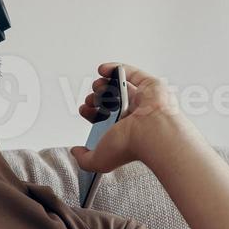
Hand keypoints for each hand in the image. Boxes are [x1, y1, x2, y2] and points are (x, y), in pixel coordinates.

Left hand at [71, 62, 190, 173]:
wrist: (151, 133)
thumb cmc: (131, 145)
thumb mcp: (99, 159)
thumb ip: (84, 159)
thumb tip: (76, 152)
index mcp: (127, 131)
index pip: (106, 117)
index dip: (91, 111)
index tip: (85, 110)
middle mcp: (136, 115)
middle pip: (112, 100)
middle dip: (97, 97)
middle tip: (91, 98)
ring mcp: (144, 100)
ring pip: (122, 87)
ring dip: (105, 83)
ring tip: (97, 85)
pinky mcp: (151, 86)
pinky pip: (133, 73)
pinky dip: (116, 68)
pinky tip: (103, 69)